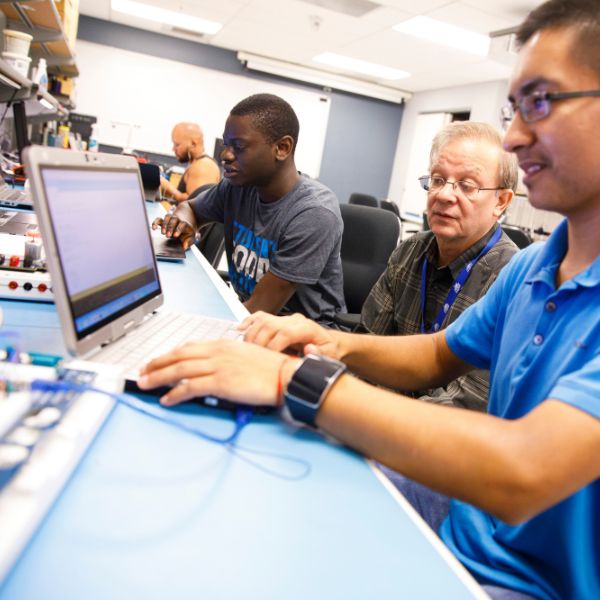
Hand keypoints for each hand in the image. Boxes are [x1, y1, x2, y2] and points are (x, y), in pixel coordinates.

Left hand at [137, 339, 294, 406]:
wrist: (285, 374)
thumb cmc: (270, 367)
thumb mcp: (245, 355)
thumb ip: (227, 358)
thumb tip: (213, 368)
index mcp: (223, 344)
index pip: (189, 347)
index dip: (170, 354)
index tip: (158, 361)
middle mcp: (217, 352)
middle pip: (179, 356)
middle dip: (157, 364)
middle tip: (142, 372)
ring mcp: (218, 366)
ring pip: (179, 370)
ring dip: (158, 377)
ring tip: (144, 384)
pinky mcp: (221, 382)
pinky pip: (191, 387)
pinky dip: (175, 393)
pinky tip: (166, 399)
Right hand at [151, 214, 194, 248]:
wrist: (185, 225)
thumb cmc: (187, 233)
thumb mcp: (191, 238)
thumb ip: (189, 242)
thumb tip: (184, 247)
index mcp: (185, 224)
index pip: (183, 224)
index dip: (179, 229)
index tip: (175, 235)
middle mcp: (178, 220)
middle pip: (174, 220)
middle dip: (170, 227)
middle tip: (168, 235)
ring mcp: (170, 219)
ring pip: (167, 217)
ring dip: (164, 224)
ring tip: (162, 233)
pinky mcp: (164, 221)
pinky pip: (159, 219)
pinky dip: (155, 222)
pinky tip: (153, 228)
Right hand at [240, 311, 340, 358]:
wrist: (329, 342)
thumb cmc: (328, 351)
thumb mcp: (329, 355)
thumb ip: (320, 354)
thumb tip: (309, 350)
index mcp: (306, 328)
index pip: (285, 332)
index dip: (274, 345)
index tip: (267, 359)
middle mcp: (294, 320)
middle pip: (270, 325)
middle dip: (258, 342)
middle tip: (252, 357)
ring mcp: (284, 318)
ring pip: (262, 320)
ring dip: (251, 334)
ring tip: (246, 350)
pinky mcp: (277, 320)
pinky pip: (260, 317)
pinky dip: (248, 322)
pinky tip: (239, 330)